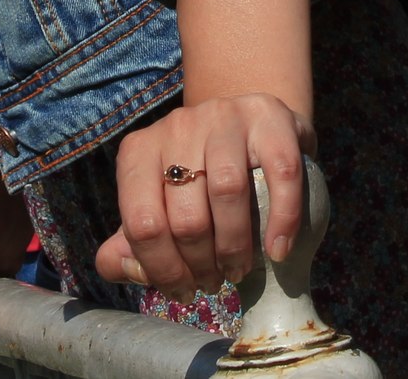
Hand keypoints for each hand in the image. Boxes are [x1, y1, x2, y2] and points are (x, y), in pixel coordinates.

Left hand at [94, 94, 312, 299]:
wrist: (249, 127)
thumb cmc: (200, 176)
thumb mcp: (160, 203)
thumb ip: (132, 242)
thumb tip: (125, 269)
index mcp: (141, 151)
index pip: (142, 223)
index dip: (163, 269)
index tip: (184, 292)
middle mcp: (179, 126)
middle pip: (186, 215)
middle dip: (201, 265)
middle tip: (214, 282)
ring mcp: (225, 116)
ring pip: (227, 190)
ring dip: (234, 247)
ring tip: (239, 270)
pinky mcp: (269, 117)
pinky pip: (280, 173)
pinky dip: (281, 220)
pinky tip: (277, 250)